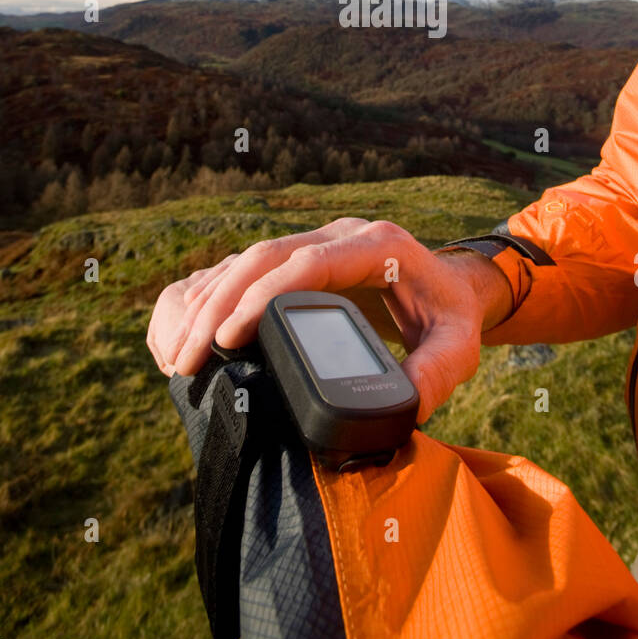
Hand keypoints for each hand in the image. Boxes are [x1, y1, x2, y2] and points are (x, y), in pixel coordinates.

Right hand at [146, 219, 512, 423]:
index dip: (262, 296)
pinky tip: (184, 333)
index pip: (307, 262)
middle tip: (190, 359)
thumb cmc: (452, 315)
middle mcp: (338, 235)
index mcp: (375, 245)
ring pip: (244, 260)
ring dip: (206, 303)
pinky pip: (243, 271)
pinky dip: (209, 299)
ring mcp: (313, 243)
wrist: (450, 286)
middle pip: (263, 257)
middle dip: (219, 306)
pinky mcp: (296, 261)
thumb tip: (402, 403)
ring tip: (178, 356)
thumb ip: (437, 372)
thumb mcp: (459, 344)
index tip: (228, 337)